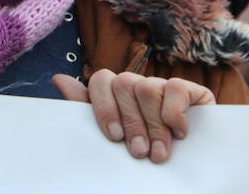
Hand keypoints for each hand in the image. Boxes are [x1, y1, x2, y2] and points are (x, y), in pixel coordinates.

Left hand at [53, 69, 214, 162]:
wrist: (190, 169)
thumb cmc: (144, 152)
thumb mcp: (112, 137)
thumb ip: (85, 109)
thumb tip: (58, 79)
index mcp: (116, 95)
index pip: (100, 80)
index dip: (104, 107)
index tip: (114, 137)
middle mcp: (137, 85)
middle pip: (123, 84)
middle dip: (131, 123)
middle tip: (139, 152)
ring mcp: (162, 86)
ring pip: (146, 88)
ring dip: (153, 126)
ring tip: (159, 153)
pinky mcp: (189, 90)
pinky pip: (175, 88)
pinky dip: (174, 113)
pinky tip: (179, 133)